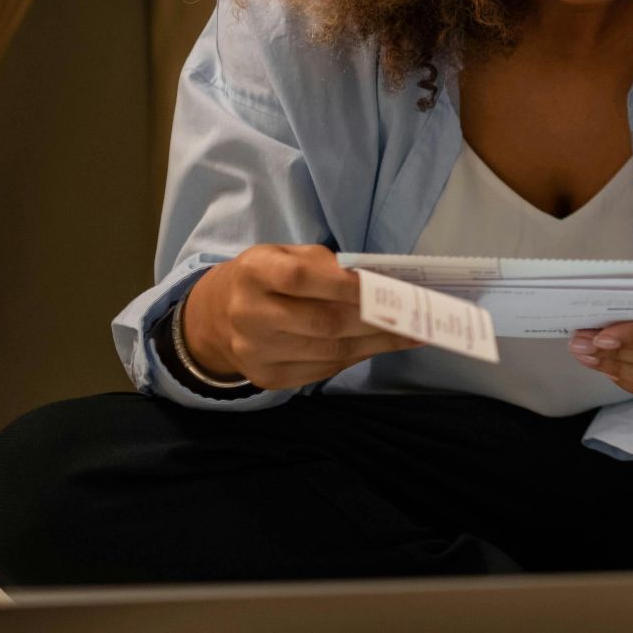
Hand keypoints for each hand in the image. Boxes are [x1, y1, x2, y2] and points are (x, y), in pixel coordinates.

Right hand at [183, 244, 424, 389]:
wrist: (217, 317)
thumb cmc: (267, 277)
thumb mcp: (287, 255)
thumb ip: (327, 265)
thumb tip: (380, 281)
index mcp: (253, 273)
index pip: (300, 279)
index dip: (346, 285)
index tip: (387, 286)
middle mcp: (248, 314)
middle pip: (323, 322)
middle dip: (375, 320)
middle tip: (414, 315)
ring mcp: (256, 351)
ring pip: (330, 351)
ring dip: (377, 343)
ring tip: (410, 333)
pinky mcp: (267, 378)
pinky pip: (324, 370)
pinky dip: (358, 357)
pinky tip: (380, 346)